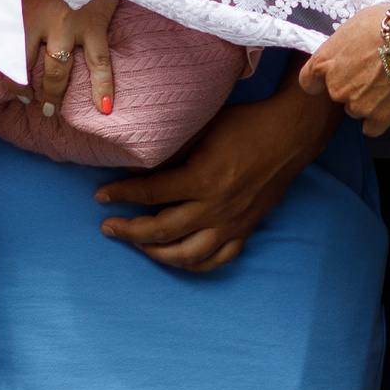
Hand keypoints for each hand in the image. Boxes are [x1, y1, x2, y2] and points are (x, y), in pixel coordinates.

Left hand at [8, 0, 118, 114]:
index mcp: (17, 4)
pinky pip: (99, 63)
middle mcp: (38, 17)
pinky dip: (103, 86)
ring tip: (49, 108)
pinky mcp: (94, 25)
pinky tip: (104, 107)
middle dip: (19, 86)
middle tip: (23, 96)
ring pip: (56, 71)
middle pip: (22, 64)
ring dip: (52, 94)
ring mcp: (67, 24)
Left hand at [93, 81, 337, 271]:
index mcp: (201, 179)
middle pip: (162, 230)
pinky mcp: (246, 230)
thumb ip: (170, 152)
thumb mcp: (202, 129)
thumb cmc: (244, 124)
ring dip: (157, 254)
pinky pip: (217, 260)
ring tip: (138, 244)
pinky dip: (194, 265)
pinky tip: (177, 258)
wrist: (288, 134)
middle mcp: (215, 207)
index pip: (150, 193)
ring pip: (187, 254)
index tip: (100, 196)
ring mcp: (232, 223)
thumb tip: (135, 168)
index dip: (121, 194)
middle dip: (129, 231)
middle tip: (109, 227)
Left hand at [308, 3, 389, 135]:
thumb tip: (347, 49)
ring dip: (367, 102)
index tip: (324, 82)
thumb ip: (342, 46)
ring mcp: (356, 105)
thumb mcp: (353, 26)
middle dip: (351, 87)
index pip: (308, 81)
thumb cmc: (387, 27)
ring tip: (388, 85)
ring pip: (356, 110)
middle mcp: (336, 87)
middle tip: (372, 74)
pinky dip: (380, 118)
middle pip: (338, 94)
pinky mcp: (378, 118)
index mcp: (325, 62)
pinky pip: (372, 127)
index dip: (317, 82)